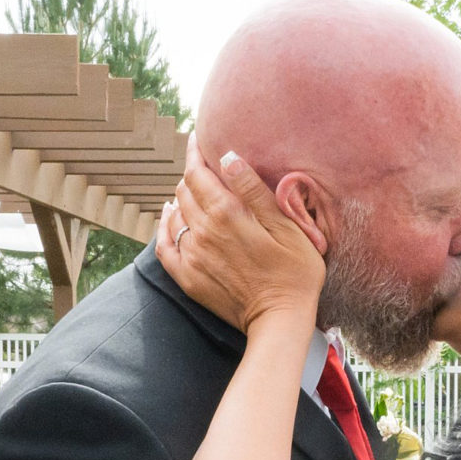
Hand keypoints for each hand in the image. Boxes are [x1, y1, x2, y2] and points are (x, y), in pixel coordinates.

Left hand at [155, 143, 325, 339]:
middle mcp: (202, 231)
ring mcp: (192, 256)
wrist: (280, 320)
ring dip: (182, 198)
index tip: (197, 139)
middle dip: (192, 174)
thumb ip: (253, 190)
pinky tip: (170, 216)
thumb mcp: (286, 225)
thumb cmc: (295, 271)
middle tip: (203, 167)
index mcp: (227, 213)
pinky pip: (164, 244)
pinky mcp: (188, 277)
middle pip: (184, 190)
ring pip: (174, 213)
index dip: (195, 152)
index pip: (197, 172)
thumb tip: (227, 157)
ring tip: (194, 191)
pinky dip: (164, 226)